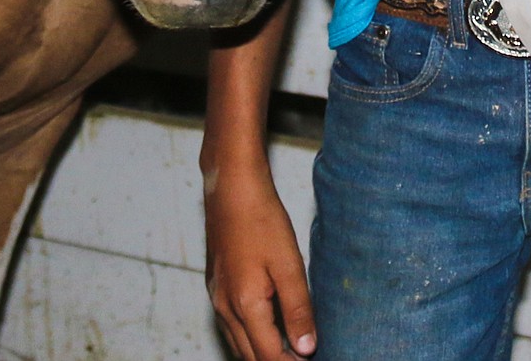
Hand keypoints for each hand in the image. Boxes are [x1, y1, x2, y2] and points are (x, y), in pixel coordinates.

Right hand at [204, 160, 315, 360]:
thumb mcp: (288, 264)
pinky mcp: (215, 285)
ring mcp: (217, 297)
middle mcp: (225, 307)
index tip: (314, 360)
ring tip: (291, 348)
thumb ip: (297, 309)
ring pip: (239, 343)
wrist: (231, 186)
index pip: (269, 357)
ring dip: (263, 351)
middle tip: (305, 356)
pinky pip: (232, 325)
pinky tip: (268, 325)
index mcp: (245, 305)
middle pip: (251, 356)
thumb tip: (306, 348)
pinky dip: (250, 335)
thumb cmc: (261, 218)